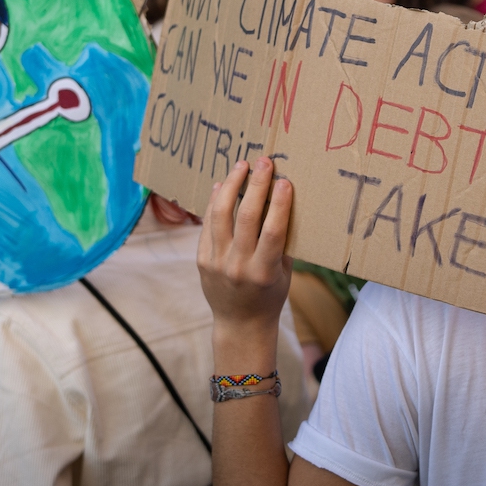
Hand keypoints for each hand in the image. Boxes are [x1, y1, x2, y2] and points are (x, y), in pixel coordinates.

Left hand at [198, 158, 293, 336]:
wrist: (240, 324)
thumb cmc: (270, 295)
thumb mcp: (284, 273)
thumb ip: (281, 242)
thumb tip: (282, 201)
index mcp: (264, 272)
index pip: (272, 231)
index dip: (279, 204)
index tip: (284, 181)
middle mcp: (238, 267)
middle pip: (246, 217)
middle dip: (256, 185)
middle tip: (265, 161)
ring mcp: (216, 263)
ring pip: (221, 215)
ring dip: (231, 185)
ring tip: (241, 165)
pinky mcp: (201, 260)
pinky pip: (208, 224)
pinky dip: (214, 201)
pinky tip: (220, 184)